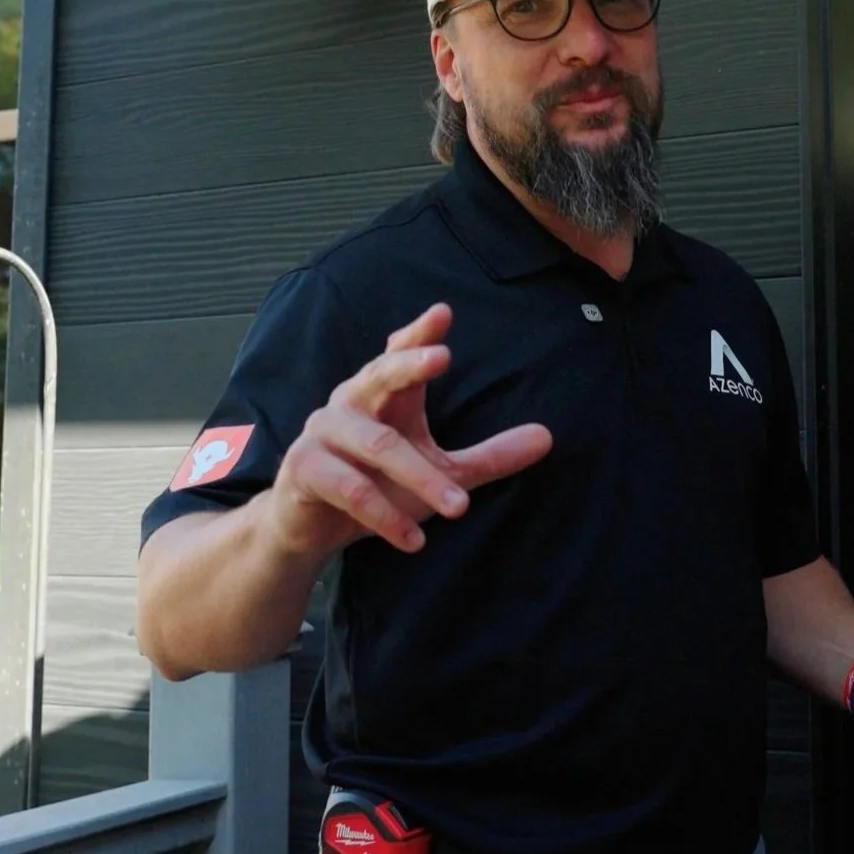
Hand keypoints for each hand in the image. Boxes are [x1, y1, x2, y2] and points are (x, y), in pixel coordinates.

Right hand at [262, 303, 551, 556]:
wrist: (310, 530)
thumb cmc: (377, 486)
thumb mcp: (439, 472)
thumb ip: (489, 456)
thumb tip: (548, 437)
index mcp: (382, 394)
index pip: (400, 354)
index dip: (419, 334)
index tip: (444, 313)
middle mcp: (350, 403)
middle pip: (380, 375)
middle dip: (410, 364)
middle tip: (443, 356)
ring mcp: (322, 434)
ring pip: (376, 446)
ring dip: (419, 478)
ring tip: (458, 507)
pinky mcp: (304, 470)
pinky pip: (350, 489)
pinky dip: (385, 516)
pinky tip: (414, 539)